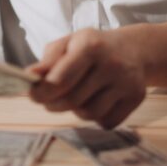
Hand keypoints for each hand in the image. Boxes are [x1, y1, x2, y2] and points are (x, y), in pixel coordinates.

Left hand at [27, 28, 145, 128]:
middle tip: (49, 99)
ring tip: (77, 96)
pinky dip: (96, 117)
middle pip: (72, 100)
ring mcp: (126, 82)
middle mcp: (111, 64)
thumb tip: (30, 76)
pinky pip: (106, 122)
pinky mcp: (136, 98)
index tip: (33, 95)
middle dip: (53, 103)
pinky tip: (97, 101)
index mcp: (91, 46)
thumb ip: (48, 60)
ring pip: (88, 114)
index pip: (60, 80)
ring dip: (75, 110)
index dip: (41, 92)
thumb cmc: (93, 47)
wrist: (133, 49)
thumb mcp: (69, 43)